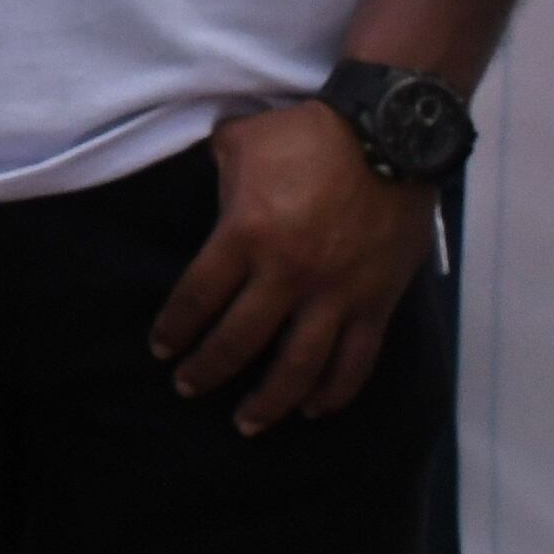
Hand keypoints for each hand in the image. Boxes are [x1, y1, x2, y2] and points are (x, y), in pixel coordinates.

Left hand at [149, 101, 438, 434]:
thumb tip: (203, 184)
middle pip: (238, 342)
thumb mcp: (242, 141)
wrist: (390, 132)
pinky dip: (334, 391)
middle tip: (188, 387)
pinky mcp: (376, 302)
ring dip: (268, 402)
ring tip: (247, 422)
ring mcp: (335, 294)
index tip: (163, 348)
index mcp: (247, 235)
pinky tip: (314, 408)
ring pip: (297, 368)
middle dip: (207, 372)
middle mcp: (288, 274)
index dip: (175, 329)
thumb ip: (216, 173)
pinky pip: (354, 361)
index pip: (197, 298)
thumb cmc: (309, 132)